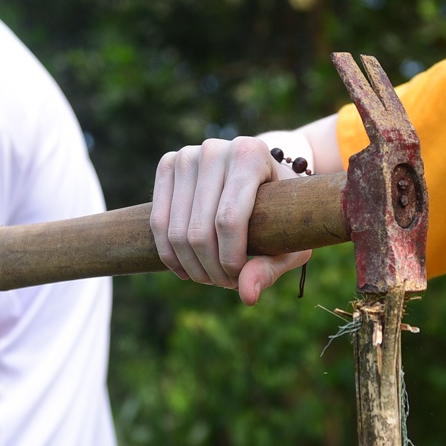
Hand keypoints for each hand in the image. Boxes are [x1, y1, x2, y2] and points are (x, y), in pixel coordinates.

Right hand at [151, 135, 310, 304]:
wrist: (261, 175)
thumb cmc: (281, 211)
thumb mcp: (288, 240)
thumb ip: (271, 267)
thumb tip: (246, 296)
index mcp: (250, 155)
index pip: (228, 220)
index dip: (229, 261)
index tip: (238, 279)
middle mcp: (215, 149)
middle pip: (199, 230)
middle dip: (210, 269)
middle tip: (226, 282)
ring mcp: (187, 155)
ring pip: (175, 231)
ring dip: (191, 266)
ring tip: (210, 276)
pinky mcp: (168, 164)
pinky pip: (158, 222)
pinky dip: (169, 254)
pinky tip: (186, 268)